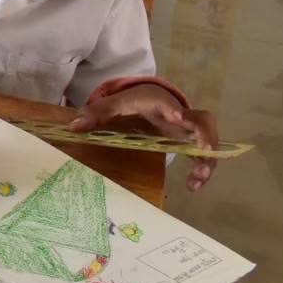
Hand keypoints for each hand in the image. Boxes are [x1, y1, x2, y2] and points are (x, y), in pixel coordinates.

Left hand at [71, 85, 218, 190]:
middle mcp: (180, 114)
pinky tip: (193, 185)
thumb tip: (74, 127)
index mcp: (160, 102)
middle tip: (202, 154)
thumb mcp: (114, 104)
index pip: (171, 104)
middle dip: (206, 137)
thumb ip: (96, 113)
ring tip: (196, 181)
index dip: (177, 111)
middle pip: (203, 121)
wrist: (150, 97)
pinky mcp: (190, 141)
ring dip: (206, 159)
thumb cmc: (133, 101)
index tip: (178, 118)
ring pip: (209, 140)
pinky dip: (202, 167)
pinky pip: (203, 153)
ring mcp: (188, 129)